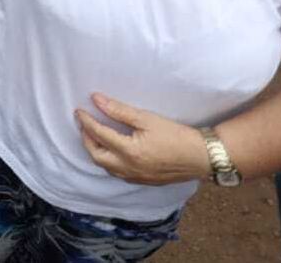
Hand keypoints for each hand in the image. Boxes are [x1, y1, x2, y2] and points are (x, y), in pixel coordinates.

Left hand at [75, 94, 212, 185]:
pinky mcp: (144, 181)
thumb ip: (119, 110)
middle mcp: (129, 168)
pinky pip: (118, 174)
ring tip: (93, 136)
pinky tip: (111, 152)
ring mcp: (136, 177)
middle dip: (86, 139)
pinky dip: (109, 162)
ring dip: (96, 152)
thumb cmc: (176, 135)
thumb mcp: (147, 118)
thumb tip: (96, 99)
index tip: (78, 111)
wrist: (202, 156)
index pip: (99, 135)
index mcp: (129, 152)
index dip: (86, 121)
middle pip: (97, 156)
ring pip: (106, 167)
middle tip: (83, 124)